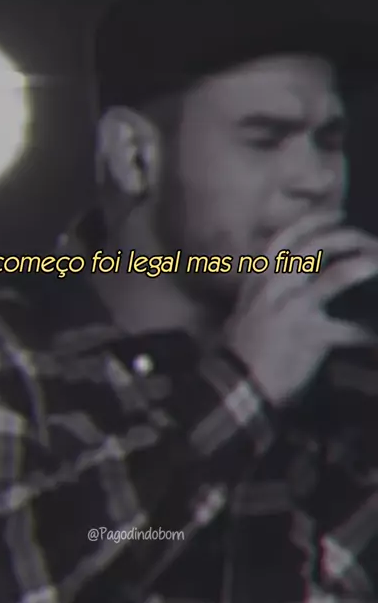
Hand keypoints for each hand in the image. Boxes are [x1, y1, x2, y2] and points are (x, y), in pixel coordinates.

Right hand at [224, 212, 377, 406]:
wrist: (238, 387)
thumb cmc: (241, 352)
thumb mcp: (245, 312)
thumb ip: (267, 293)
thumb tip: (295, 280)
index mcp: (257, 280)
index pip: (284, 239)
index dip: (313, 222)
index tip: (337, 215)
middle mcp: (273, 287)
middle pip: (314, 247)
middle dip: (347, 237)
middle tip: (370, 240)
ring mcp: (292, 309)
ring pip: (334, 276)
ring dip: (362, 266)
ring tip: (376, 263)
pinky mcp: (309, 335)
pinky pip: (348, 328)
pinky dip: (366, 330)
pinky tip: (374, 332)